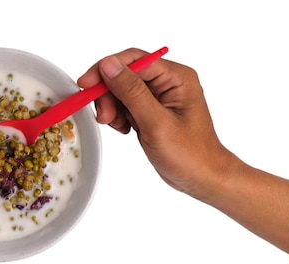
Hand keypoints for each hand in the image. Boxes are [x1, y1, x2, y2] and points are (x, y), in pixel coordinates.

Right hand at [77, 48, 237, 200]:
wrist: (202, 179)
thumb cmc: (190, 154)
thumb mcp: (156, 123)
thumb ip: (132, 92)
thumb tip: (109, 65)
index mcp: (176, 78)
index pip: (134, 60)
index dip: (106, 69)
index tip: (86, 84)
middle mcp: (168, 83)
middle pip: (125, 74)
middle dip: (108, 94)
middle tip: (104, 116)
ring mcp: (160, 98)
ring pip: (122, 91)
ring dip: (113, 107)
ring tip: (118, 126)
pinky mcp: (152, 112)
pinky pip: (126, 105)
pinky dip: (119, 116)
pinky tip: (125, 130)